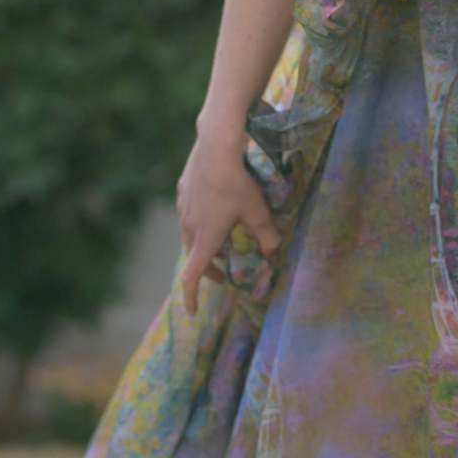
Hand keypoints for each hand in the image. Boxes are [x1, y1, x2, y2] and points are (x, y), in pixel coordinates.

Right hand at [175, 130, 280, 314]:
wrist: (215, 146)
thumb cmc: (238, 183)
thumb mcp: (258, 212)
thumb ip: (267, 236)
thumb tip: (274, 254)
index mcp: (206, 238)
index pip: (192, 276)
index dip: (191, 297)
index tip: (194, 312)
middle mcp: (189, 226)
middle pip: (193, 255)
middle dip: (207, 268)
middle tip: (224, 273)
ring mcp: (183, 207)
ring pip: (189, 234)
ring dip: (203, 244)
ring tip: (220, 241)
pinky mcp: (182, 189)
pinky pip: (189, 213)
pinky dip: (199, 221)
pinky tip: (213, 207)